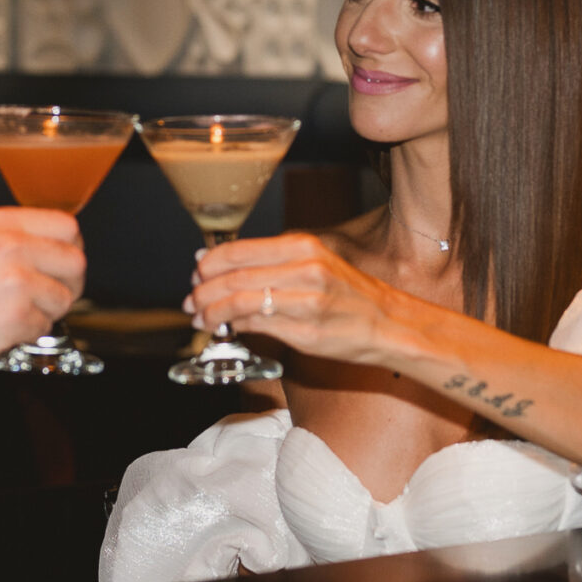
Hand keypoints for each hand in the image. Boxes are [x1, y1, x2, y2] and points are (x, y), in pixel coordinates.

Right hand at [0, 207, 82, 426]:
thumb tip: (43, 249)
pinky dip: (25, 335)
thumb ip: (6, 239)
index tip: (62, 264)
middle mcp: (12, 246)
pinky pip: (43, 328)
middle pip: (76, 262)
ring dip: (45, 313)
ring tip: (10, 315)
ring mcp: (17, 281)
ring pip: (63, 299)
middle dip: (68, 284)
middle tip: (51, 296)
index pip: (67, 226)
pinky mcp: (15, 317)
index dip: (69, 249)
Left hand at [186, 233, 405, 366]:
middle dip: (203, 290)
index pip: (239, 250)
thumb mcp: (315, 264)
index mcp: (303, 247)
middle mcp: (304, 270)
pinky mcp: (306, 334)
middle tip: (191, 300)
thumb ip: (275, 264)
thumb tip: (226, 269)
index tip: (196, 274)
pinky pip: (258, 326)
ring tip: (201, 319)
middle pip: (234, 277)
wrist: (390, 323)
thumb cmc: (350, 295)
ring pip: (240, 302)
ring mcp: (306, 303)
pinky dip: (235, 327)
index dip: (209, 264)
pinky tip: (227, 329)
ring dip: (212, 312)